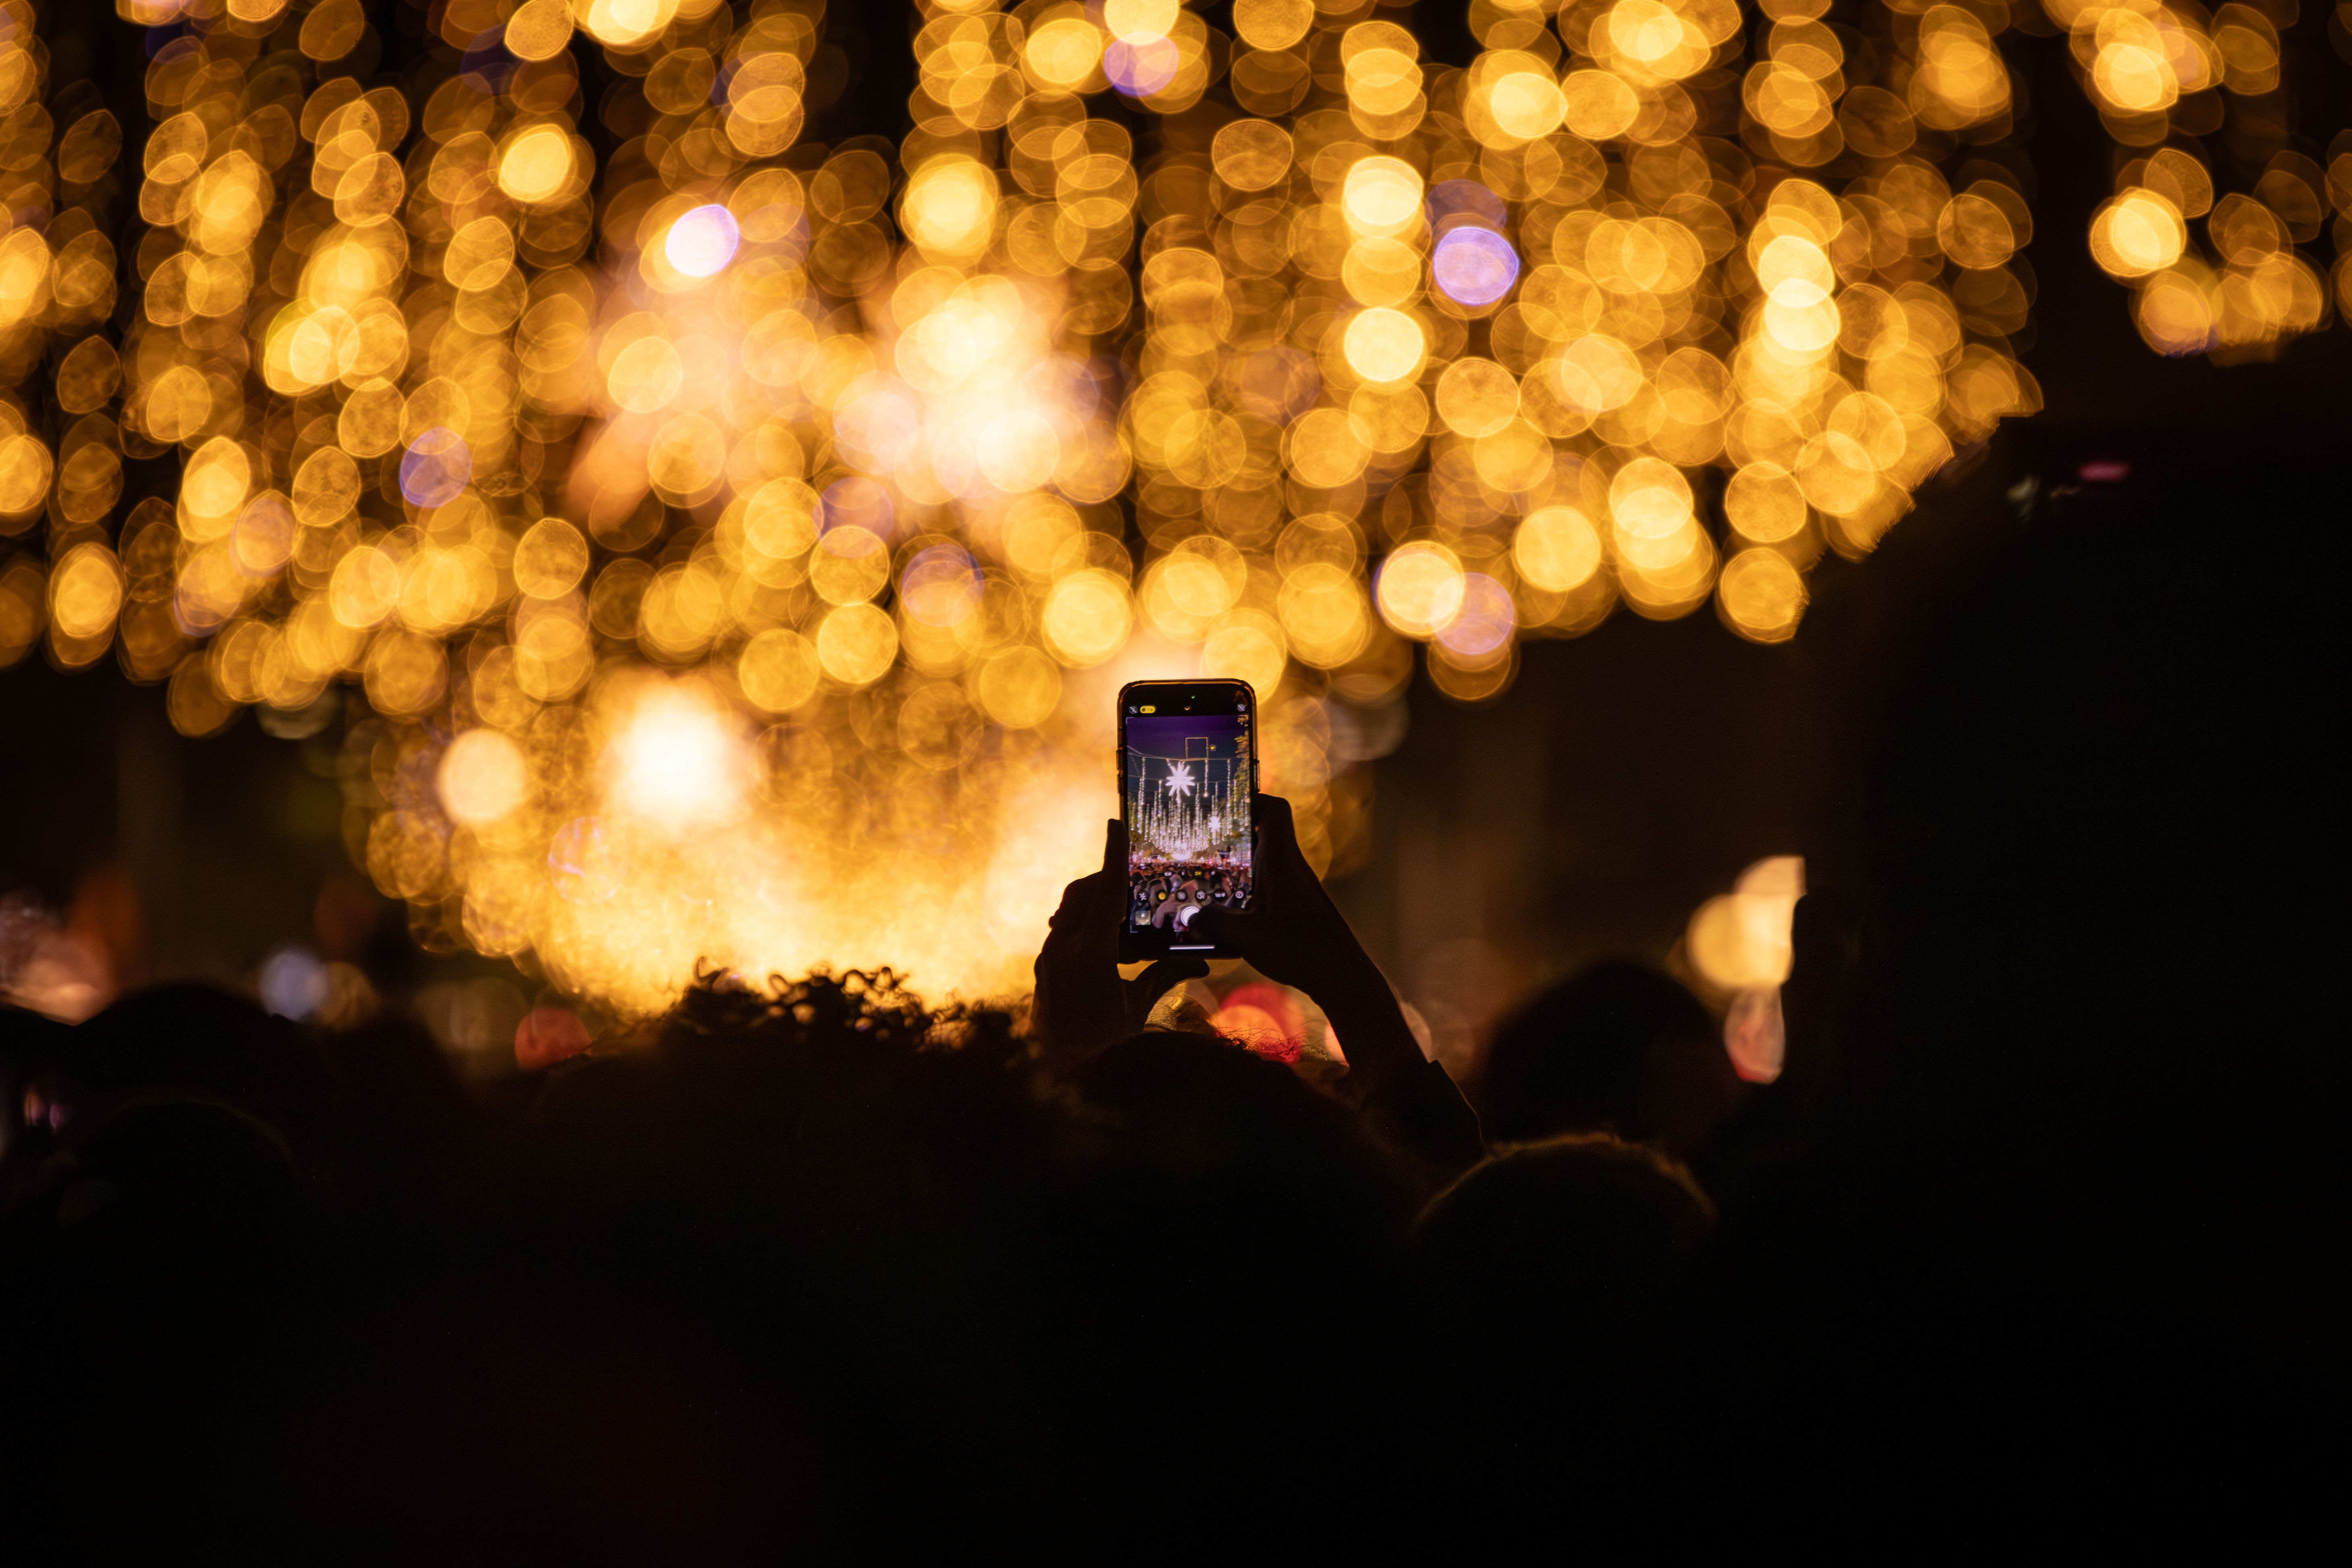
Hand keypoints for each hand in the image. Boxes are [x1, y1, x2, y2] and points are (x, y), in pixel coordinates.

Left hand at [1030, 819, 1207, 1068]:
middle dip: (1105, 877)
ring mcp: (1049, 955)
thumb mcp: (1136, 1008)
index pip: (1104, 893)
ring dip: (1094, 899)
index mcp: (1089, 955)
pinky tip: (1106, 933)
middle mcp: (1062, 948)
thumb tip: (1200, 960)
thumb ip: (1164, 977)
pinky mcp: (1044, 963)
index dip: (1114, 857)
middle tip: (1132, 873)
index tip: (1117, 825)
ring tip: (1122, 903)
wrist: (1055, 1068)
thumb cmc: (1102, 1041)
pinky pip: (1064, 927)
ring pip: (1070, 909)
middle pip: (1083, 893)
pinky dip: (1084, 920)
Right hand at [1192, 795, 1424, 1096]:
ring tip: (1212, 879)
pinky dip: (1252, 890)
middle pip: (1267, 834)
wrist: (1344, 977)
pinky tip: (1234, 912)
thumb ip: (1214, 923)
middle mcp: (1292, 869)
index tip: (1228, 804)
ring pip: (1269, 862)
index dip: (1253, 798)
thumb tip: (1190, 915)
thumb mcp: (1248, 938)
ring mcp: (1298, 888)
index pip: (1276, 810)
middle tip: (1206, 844)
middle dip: (1236, 835)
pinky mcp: (1300, 908)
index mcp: (1282, 863)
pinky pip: (1272, 886)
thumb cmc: (1302, 951)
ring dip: (1243, 866)